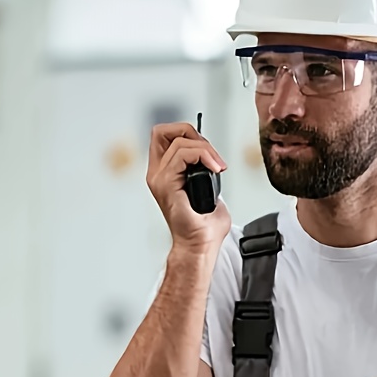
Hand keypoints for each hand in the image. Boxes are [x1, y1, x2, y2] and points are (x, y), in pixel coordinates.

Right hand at [147, 122, 231, 250]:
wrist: (200, 246)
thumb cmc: (204, 227)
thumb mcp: (209, 191)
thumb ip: (207, 174)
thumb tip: (216, 163)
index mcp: (165, 175)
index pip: (165, 137)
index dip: (188, 135)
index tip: (209, 153)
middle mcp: (158, 174)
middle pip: (164, 131)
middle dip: (192, 134)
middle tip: (212, 155)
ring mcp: (160, 178)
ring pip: (180, 141)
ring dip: (206, 148)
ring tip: (218, 166)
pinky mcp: (166, 184)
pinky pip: (183, 154)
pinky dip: (204, 155)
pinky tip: (216, 169)